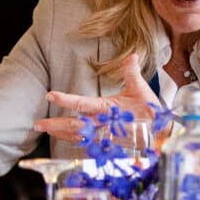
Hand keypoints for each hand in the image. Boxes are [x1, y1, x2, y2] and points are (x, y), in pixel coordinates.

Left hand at [36, 52, 158, 143]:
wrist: (161, 136)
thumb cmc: (150, 113)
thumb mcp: (141, 90)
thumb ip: (131, 73)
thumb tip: (133, 55)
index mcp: (107, 109)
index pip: (82, 103)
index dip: (66, 99)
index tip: (51, 94)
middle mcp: (102, 124)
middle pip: (73, 125)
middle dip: (54, 124)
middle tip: (37, 124)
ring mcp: (103, 137)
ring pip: (76, 136)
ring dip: (59, 133)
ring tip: (46, 129)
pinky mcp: (106, 145)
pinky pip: (86, 144)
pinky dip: (73, 141)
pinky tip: (64, 138)